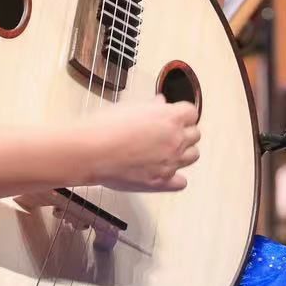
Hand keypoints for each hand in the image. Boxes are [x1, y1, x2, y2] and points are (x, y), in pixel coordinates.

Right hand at [86, 96, 200, 191]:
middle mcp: (175, 140)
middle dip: (184, 132)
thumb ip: (151, 106)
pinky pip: (181, 181)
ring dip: (183, 152)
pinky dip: (176, 177)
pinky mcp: (161, 182)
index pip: (191, 112)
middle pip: (195, 134)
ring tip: (166, 151)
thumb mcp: (129, 106)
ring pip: (192, 156)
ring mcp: (170, 163)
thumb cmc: (106, 127)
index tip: (174, 115)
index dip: (181, 114)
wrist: (91, 151)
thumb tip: (160, 103)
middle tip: (168, 133)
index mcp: (170, 117)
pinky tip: (164, 171)